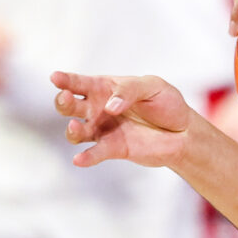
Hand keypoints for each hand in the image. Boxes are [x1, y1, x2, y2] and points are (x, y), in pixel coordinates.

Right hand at [52, 72, 195, 168]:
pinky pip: (94, 153)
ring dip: (72, 130)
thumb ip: (129, 90)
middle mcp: (98, 109)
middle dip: (63, 102)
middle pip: (70, 106)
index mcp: (106, 88)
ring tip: (77, 127)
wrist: (183, 131)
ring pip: (76, 131)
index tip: (55, 77)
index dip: (66, 80)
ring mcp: (103, 130)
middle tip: (67, 98)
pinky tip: (80, 160)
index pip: (80, 83)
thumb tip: (109, 106)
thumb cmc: (166, 103)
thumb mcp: (152, 86)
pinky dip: (86, 157)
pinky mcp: (112, 149)